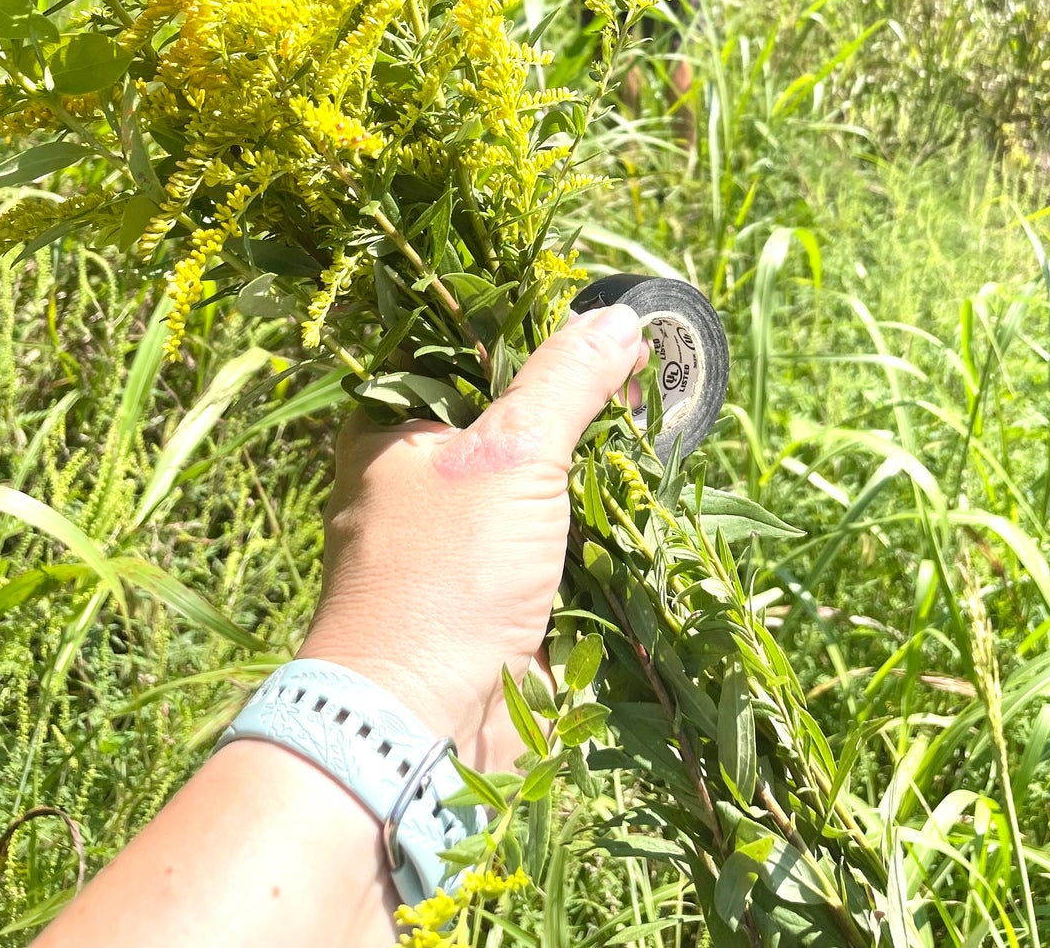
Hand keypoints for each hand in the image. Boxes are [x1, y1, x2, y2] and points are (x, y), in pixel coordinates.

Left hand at [298, 304, 646, 770]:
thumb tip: (621, 319)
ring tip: (656, 420)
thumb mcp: (511, 454)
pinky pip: (556, 540)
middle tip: (644, 366)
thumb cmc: (444, 576)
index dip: (534, 330)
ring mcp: (459, 540)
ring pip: (539, 479)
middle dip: (576, 399)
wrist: (420, 729)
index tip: (602, 319)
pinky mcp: (497, 595)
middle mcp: (418, 477)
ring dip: (595, 464)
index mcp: (393, 428)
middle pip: (509, 415)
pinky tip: (647, 494)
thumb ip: (567, 381)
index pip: (465, 351)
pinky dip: (600, 524)